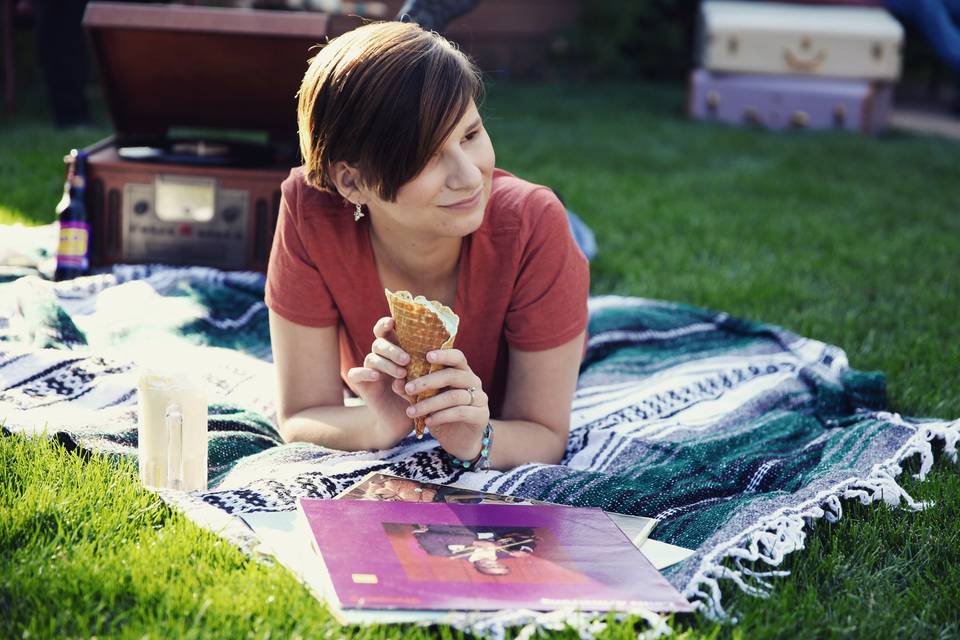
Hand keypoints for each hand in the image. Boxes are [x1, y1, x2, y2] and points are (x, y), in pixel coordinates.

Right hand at [345, 317, 414, 447]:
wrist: (402, 422)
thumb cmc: (417, 396)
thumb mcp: (425, 378)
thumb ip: (425, 364)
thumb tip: (435, 351)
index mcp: (395, 350)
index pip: (386, 331)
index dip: (386, 324)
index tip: (393, 322)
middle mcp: (381, 357)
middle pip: (379, 343)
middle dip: (393, 349)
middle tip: (407, 360)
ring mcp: (370, 370)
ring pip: (371, 357)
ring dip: (386, 363)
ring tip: (402, 374)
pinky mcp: (362, 384)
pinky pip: (355, 373)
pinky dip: (365, 372)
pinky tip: (377, 377)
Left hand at [402, 348, 490, 460]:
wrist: (460, 441)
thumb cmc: (442, 415)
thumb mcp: (427, 400)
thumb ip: (414, 391)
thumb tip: (396, 382)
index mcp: (462, 372)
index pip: (458, 357)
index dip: (444, 354)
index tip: (426, 356)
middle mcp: (474, 382)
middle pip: (453, 375)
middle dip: (428, 381)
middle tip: (408, 388)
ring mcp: (480, 399)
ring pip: (454, 396)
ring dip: (430, 403)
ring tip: (411, 412)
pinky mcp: (481, 416)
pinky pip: (460, 413)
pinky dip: (441, 416)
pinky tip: (427, 422)